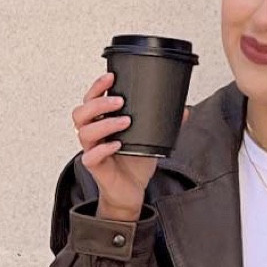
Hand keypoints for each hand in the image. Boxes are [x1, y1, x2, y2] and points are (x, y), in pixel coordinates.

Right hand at [73, 71, 178, 220]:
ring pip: (84, 132)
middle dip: (99, 103)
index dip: (97, 87)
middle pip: (81, 112)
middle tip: (120, 101)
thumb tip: (185, 109)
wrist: (132, 190)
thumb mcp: (151, 139)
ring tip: (125, 121)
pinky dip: (103, 149)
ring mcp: (92, 150)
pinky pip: (90, 156)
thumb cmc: (135, 162)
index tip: (111, 77)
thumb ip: (164, 123)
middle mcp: (93, 134)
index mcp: (101, 121)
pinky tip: (117, 145)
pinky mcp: (95, 167)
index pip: (90, 99)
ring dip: (104, 123)